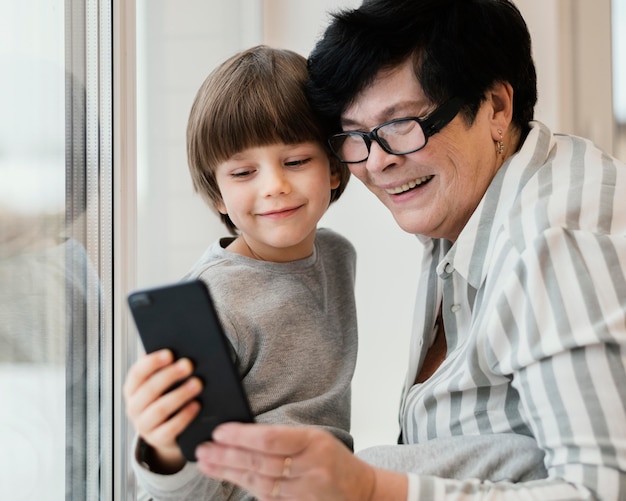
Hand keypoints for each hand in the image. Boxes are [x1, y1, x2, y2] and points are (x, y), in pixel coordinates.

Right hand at [123, 349, 201, 471]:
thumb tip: (177, 345)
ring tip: (198, 383)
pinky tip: (197, 405)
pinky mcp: (157, 440)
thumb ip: (164, 367)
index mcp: (132, 389)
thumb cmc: (166, 396)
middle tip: (189, 365)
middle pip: (149, 389)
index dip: (152, 363)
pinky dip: (185, 416)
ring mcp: (143, 426)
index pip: (137, 373)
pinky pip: (170, 428)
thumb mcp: (161, 383)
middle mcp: (133, 407)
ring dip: (180, 395)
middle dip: (170, 375)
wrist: (166, 430)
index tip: (170, 353)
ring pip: (160, 409)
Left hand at [195, 423, 406, 500]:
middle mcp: (308, 468)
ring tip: (206, 463)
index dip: (242, 436)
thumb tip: (242, 434)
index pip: (271, 439)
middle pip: (260, 462)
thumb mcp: (315, 438)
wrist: (360, 491)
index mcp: (313, 442)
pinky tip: (227, 479)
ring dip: (228, 473)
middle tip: (203, 449)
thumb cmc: (334, 459)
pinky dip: (245, 487)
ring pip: (258, 482)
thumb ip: (284, 437)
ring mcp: (303, 491)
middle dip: (227, 456)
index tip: (219, 431)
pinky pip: (266, 497)